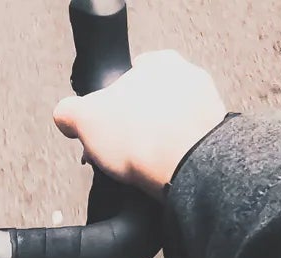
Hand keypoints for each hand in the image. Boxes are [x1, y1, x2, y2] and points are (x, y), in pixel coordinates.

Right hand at [53, 50, 226, 197]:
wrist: (188, 167)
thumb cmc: (142, 135)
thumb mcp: (83, 118)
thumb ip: (68, 112)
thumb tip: (65, 116)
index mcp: (159, 62)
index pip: (130, 74)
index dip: (112, 101)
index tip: (106, 122)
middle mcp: (189, 78)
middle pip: (151, 101)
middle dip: (136, 123)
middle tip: (120, 148)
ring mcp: (207, 108)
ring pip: (172, 124)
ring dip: (157, 142)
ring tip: (141, 165)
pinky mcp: (216, 139)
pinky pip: (189, 147)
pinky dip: (175, 158)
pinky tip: (161, 171)